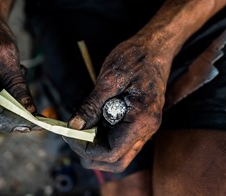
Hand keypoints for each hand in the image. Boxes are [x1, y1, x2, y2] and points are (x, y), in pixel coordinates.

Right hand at [0, 7, 35, 131]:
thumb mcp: (4, 53)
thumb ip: (15, 83)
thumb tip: (29, 109)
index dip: (2, 119)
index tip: (27, 123)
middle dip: (11, 117)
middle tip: (34, 118)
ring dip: (11, 105)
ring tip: (17, 77)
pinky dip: (8, 99)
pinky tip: (11, 81)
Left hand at [65, 31, 172, 171]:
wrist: (155, 50)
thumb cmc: (135, 58)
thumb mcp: (109, 79)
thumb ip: (91, 105)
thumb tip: (74, 126)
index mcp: (142, 119)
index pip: (111, 152)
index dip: (87, 149)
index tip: (70, 134)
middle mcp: (147, 129)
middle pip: (117, 161)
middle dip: (91, 155)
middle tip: (74, 137)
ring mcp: (145, 128)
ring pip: (119, 154)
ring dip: (97, 149)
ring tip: (82, 130)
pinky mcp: (140, 124)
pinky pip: (121, 142)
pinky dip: (104, 139)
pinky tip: (93, 124)